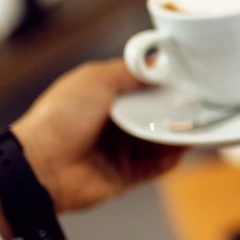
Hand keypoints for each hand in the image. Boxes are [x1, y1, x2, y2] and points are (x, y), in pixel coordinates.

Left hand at [10, 60, 185, 213]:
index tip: (186, 79)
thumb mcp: (95, 79)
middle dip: (175, 110)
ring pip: (160, 141)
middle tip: (198, 103)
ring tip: (196, 124)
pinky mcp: (126, 175)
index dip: (163, 84)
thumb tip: (158, 65)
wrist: (41, 165)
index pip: (143, 88)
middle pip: (155, 115)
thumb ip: (129, 71)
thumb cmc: (60, 117)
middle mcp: (114, 123)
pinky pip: (157, 166)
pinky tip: (183, 148)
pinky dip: (171, 158)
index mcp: (104, 97)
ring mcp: (121, 150)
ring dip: (177, 134)